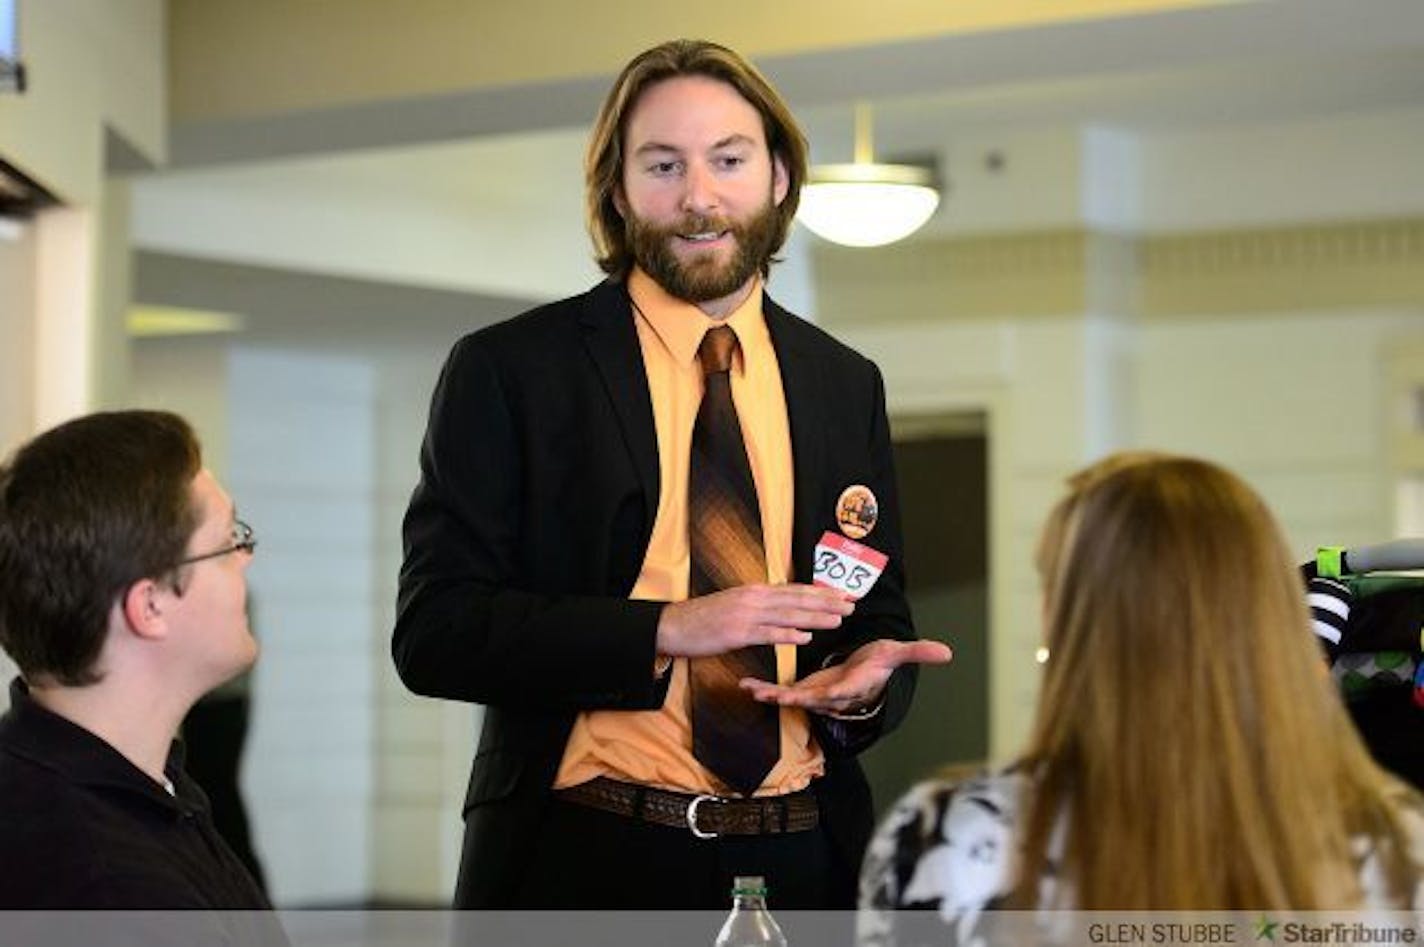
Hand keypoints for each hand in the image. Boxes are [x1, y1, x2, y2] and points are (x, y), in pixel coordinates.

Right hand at [655, 583, 853, 657]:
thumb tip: (782, 608)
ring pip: (788, 615)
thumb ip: (759, 605)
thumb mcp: (734, 604)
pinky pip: (767, 634)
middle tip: (851, 604)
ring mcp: (746, 615)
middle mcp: (754, 598)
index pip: (794, 590)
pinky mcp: (737, 633)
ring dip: (815, 617)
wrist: (673, 625)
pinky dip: (788, 635)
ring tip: (838, 619)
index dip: (821, 592)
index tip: (842, 594)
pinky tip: (805, 637)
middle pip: (797, 599)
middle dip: (826, 602)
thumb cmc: (703, 618)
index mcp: (754, 591)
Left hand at [740, 638, 952, 714]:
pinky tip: (746, 686)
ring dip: (771, 695)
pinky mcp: (804, 690)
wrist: (866, 671)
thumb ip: (918, 653)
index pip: (843, 690)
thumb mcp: (897, 653)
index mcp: (853, 686)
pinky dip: (765, 690)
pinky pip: (782, 692)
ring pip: (791, 698)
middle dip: (791, 698)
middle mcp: (832, 695)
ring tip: (751, 691)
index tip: (816, 693)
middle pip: (811, 699)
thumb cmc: (880, 661)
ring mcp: (816, 694)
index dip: (829, 692)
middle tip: (771, 696)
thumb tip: (947, 653)